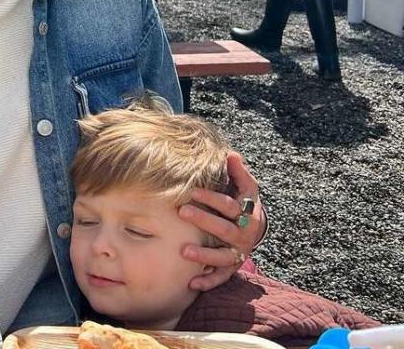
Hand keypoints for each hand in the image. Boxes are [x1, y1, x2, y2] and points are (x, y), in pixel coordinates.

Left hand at [179, 151, 266, 290]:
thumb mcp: (245, 187)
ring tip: (184, 252)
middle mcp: (244, 235)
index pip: (231, 206)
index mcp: (247, 214)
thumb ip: (238, 172)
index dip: (212, 198)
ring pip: (223, 257)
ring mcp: (238, 252)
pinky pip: (221, 277)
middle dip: (204, 221)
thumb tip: (231, 154)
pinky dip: (208, 282)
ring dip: (204, 256)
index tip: (192, 191)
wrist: (254, 229)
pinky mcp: (231, 267)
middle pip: (225, 230)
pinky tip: (191, 284)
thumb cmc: (243, 203)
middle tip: (182, 211)